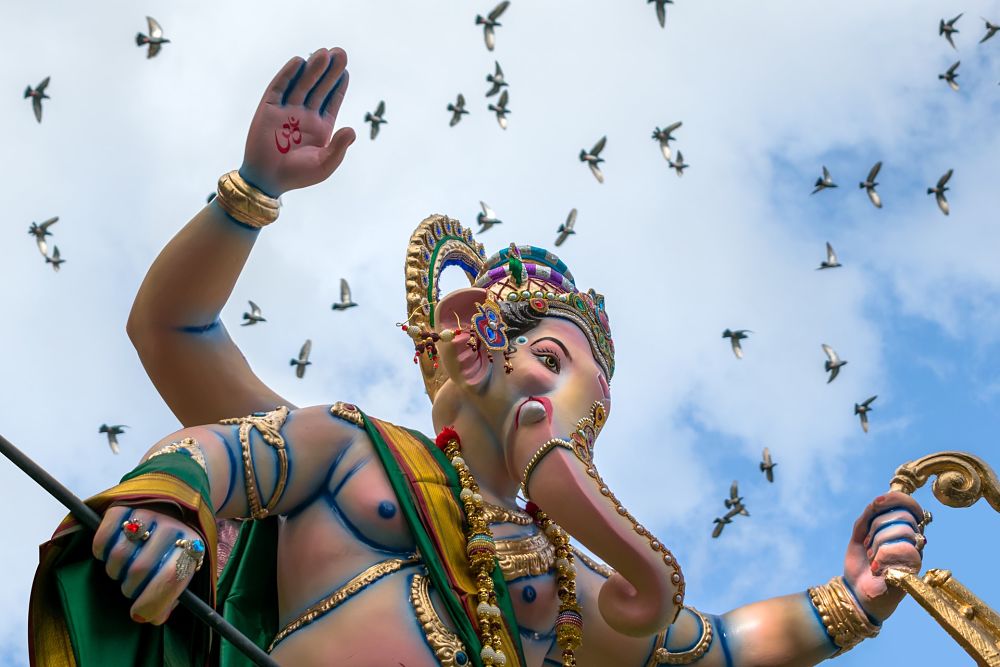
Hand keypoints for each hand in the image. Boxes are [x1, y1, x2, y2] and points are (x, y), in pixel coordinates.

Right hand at [91, 505, 205, 624]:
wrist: (175, 499)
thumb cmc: (177, 544)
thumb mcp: (185, 566)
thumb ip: (172, 594)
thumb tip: (152, 617)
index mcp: (193, 544)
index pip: (171, 577)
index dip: (152, 602)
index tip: (139, 614)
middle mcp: (172, 526)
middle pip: (140, 569)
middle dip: (130, 588)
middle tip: (132, 587)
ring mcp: (147, 513)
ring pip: (118, 556)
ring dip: (115, 572)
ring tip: (123, 570)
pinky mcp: (123, 505)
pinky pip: (102, 539)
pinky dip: (101, 552)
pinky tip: (110, 553)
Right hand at [239, 47, 355, 197]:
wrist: (268, 179)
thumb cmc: (298, 175)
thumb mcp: (325, 164)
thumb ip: (339, 147)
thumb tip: (353, 130)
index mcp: (321, 127)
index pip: (332, 101)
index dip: (339, 86)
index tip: (346, 71)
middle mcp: (305, 115)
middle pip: (319, 88)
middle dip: (330, 71)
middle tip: (340, 53)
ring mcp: (287, 110)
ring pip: (302, 84)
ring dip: (313, 69)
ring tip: (324, 53)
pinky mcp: (269, 108)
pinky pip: (280, 88)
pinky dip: (289, 74)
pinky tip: (299, 61)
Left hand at [843, 491, 925, 621]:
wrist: (856, 592)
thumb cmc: (861, 563)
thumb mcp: (859, 533)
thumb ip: (869, 515)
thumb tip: (879, 499)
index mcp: (903, 529)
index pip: (911, 505)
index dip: (896, 498)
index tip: (876, 502)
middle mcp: (914, 540)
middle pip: (902, 515)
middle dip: (876, 526)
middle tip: (867, 544)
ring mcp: (916, 555)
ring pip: (903, 530)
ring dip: (877, 542)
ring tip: (872, 557)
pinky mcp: (915, 570)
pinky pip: (905, 549)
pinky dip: (882, 555)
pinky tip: (876, 567)